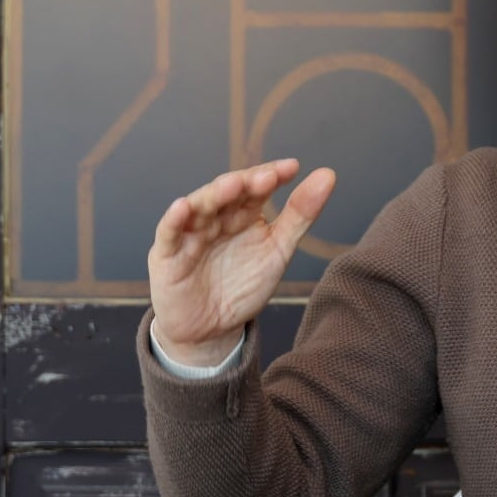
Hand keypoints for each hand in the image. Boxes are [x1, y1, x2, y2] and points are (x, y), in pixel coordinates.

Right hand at [148, 159, 335, 365]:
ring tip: (233, 185)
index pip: (256, 186)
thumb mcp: (278, 249)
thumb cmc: (243, 283)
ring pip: (200, 207)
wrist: (212, 329)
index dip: (272, 174)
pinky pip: (168, 234)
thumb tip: (328, 175)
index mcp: (243, 213)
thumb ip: (301, 214)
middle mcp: (216, 217)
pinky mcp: (167, 256)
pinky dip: (174, 220)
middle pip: (228, 192)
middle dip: (246, 183)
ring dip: (214, 195)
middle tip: (268, 177)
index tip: (293, 167)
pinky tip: (183, 208)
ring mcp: (190, 234)